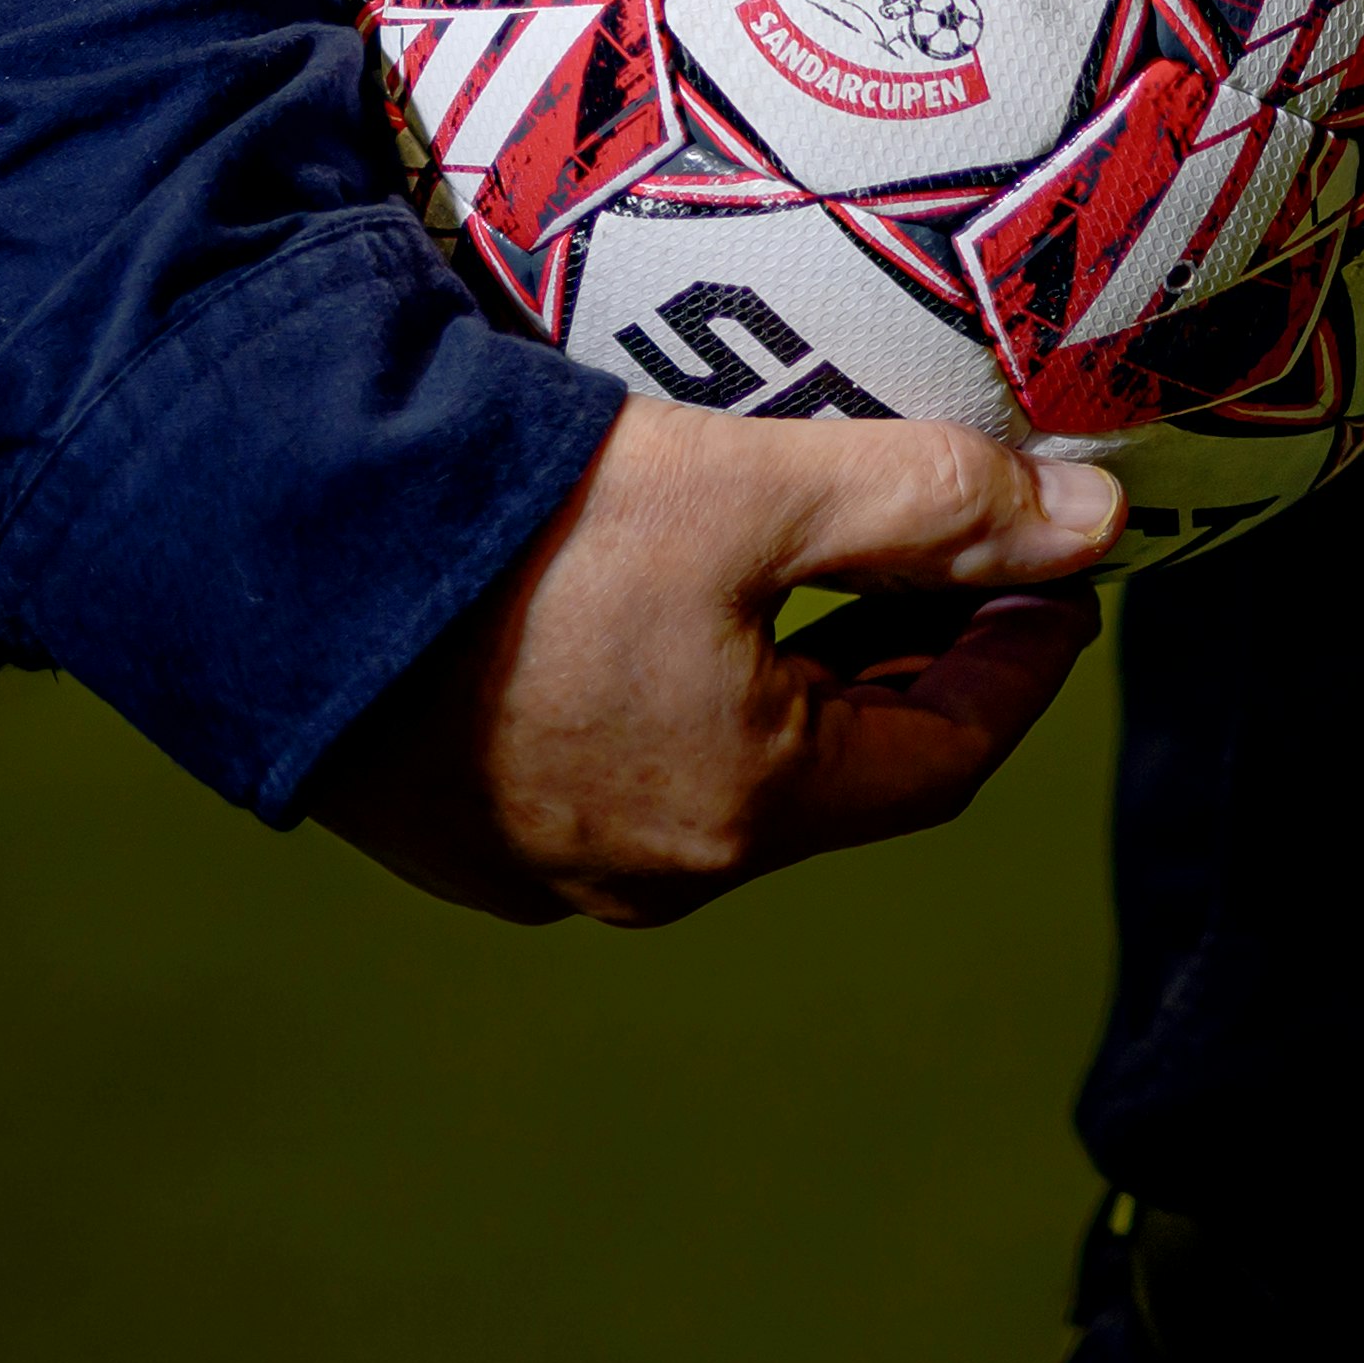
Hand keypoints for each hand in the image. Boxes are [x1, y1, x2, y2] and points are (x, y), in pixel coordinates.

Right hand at [316, 398, 1119, 926]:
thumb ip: (939, 506)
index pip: (944, 761)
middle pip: (836, 775)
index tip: (1058, 577)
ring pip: (724, 774)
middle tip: (959, 556)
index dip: (1020, 665)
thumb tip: (1100, 528)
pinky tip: (671, 597)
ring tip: (831, 560)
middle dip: (910, 664)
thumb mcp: (764, 488)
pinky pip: (615, 765)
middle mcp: (644, 874)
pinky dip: (683, 690)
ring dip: (795, 678)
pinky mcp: (451, 824)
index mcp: (741, 816)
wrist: (263, 550)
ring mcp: (534, 862)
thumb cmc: (525, 528)